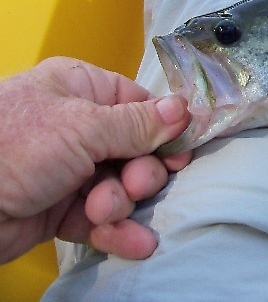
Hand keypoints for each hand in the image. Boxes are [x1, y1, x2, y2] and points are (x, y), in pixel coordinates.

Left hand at [0, 57, 191, 263]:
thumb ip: (139, 124)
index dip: (165, 131)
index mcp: (81, 90)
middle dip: (141, 173)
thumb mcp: (83, 127)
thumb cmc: (14, 146)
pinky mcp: (62, 209)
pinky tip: (135, 243)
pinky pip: (102, 218)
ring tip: (103, 212)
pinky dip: (117, 231)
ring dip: (121, 204)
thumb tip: (186, 110)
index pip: (140, 107)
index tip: (183, 153)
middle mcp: (79, 127)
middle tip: (134, 185)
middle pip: (137, 151)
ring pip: (122, 187)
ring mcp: (70, 170)